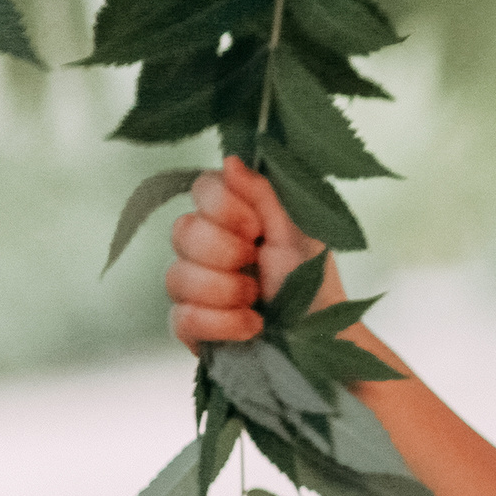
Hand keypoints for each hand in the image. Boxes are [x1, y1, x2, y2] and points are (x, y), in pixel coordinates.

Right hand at [165, 156, 345, 349]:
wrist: (318, 335)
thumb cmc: (310, 280)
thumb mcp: (296, 231)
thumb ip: (264, 194)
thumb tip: (230, 160)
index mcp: (232, 216)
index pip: (201, 189)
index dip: (224, 207)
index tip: (256, 227)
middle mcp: (204, 246)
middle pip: (181, 230)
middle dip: (226, 252)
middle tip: (257, 262)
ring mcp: (192, 286)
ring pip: (176, 276)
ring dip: (227, 290)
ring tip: (257, 299)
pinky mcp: (189, 325)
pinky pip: (182, 318)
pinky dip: (222, 323)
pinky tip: (251, 325)